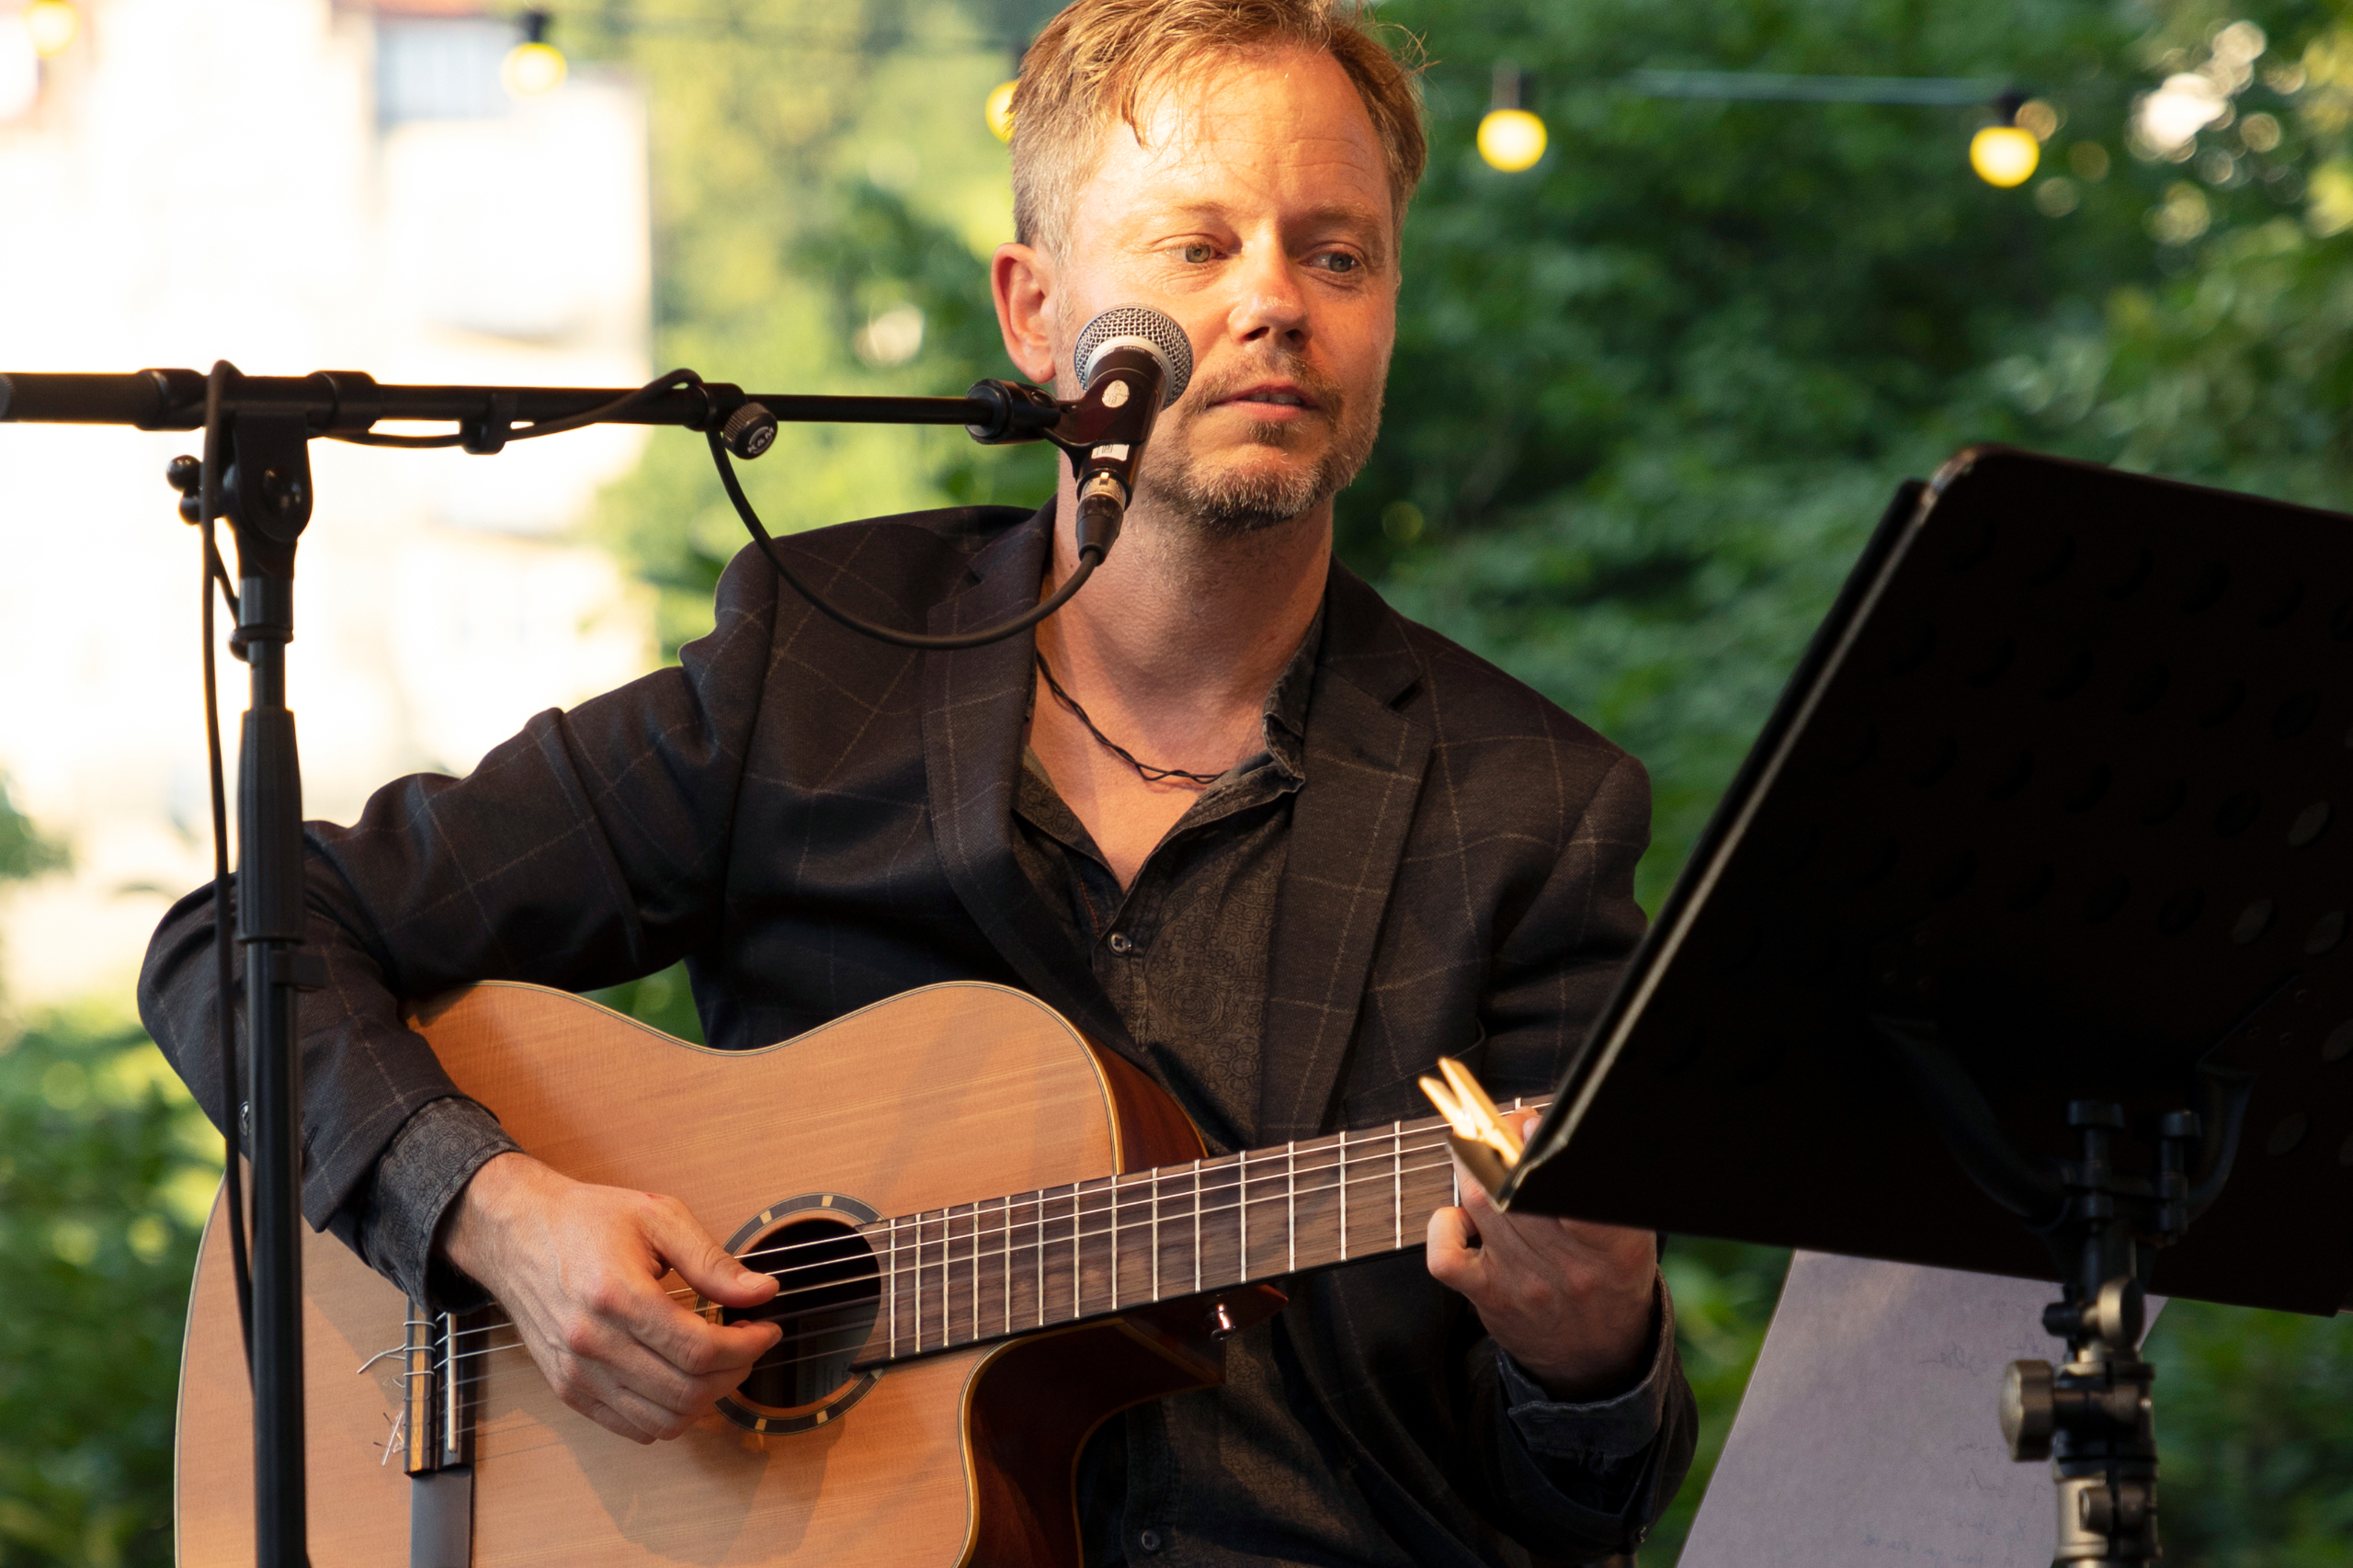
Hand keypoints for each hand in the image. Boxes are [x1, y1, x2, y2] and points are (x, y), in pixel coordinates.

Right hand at [441, 1152, 781, 1443]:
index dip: (747, 1346)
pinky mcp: (568, 1390)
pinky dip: (671, 1415)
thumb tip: (762, 1291)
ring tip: (720, 1362)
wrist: (516, 1234)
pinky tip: (683, 1379)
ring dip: (707, 1399)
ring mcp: (576, 1374)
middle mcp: (592, 1344)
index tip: (766, 1328)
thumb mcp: (658, 1217)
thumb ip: (711, 1261)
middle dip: (735, 1372)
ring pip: (664, 1420)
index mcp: (617, 1295)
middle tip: (748, 1344)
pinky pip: (633, 1428)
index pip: (699, 1350)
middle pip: (687, 1392)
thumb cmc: (586, 1220)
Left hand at [1425, 1111, 1657, 1401]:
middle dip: (1500, 1145)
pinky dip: (1443, 1225)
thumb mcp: (1628, 1234)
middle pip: (1516, 1189)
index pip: (1577, 1199)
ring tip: (1484, 1152)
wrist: (1595, 1358)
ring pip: (1481, 1205)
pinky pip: (1446, 1256)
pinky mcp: (1488, 1296)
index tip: (1530, 1127)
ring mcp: (1523, 1283)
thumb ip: (1596, 1186)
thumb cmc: (1609, 1277)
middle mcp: (1567, 1266)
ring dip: (1475, 1168)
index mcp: (1613, 1247)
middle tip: (1503, 1126)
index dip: (1543, 1156)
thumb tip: (1546, 1126)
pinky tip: (1461, 1215)